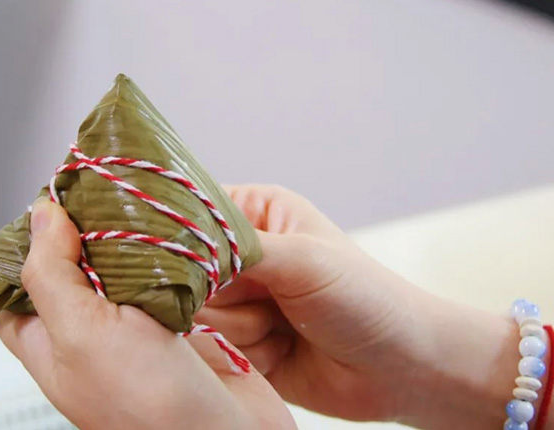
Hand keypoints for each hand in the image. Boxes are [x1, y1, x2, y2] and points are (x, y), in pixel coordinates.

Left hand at [0, 198, 295, 429]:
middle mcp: (91, 337)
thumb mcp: (80, 335)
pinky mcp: (181, 324)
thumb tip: (40, 216)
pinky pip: (169, 276)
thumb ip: (51, 275)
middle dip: (83, 230)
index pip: (17, 289)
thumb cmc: (149, 408)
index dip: (24, 246)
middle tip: (97, 188)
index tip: (46, 203)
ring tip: (135, 199)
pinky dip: (171, 252)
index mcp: (52, 346)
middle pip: (74, 269)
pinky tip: (175, 229)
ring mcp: (138, 331)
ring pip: (124, 268)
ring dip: (131, 237)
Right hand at [196, 185, 529, 429]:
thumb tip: (181, 246)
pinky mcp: (237, 344)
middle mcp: (239, 256)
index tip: (195, 261)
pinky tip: (280, 352)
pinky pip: (210, 351)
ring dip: (240, 330)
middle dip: (223, 296)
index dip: (181, 238)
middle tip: (267, 302)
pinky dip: (243, 357)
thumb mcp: (303, 260)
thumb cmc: (366, 297)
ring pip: (194, 316)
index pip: (190, 214)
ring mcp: (237, 302)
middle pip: (185, 272)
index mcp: (253, 214)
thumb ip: (237, 249)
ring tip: (283, 328)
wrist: (402, 368)